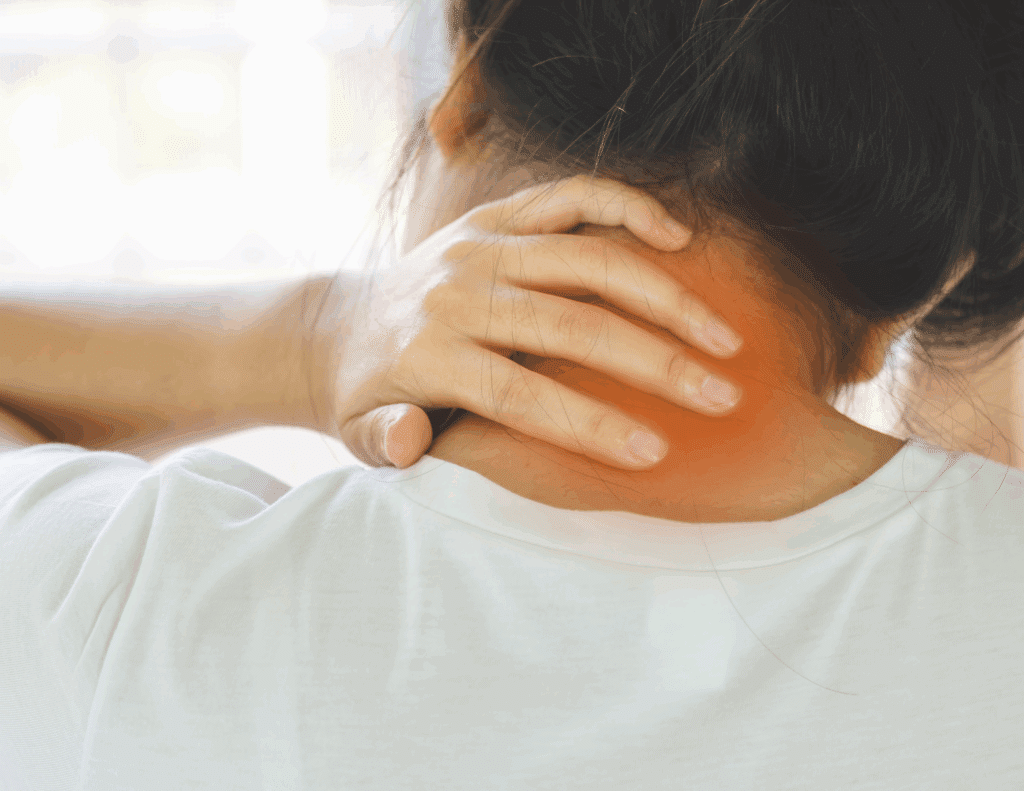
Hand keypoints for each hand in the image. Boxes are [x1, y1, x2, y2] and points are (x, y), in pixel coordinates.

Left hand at [315, 175, 744, 469]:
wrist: (340, 325)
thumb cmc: (364, 392)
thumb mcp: (356, 431)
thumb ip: (384, 440)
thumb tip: (412, 441)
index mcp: (428, 354)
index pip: (520, 395)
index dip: (589, 426)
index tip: (653, 452)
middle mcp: (459, 292)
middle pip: (572, 326)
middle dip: (656, 364)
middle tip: (722, 397)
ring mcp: (480, 245)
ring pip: (589, 260)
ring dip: (665, 297)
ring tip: (724, 338)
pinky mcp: (495, 216)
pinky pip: (571, 196)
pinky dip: (628, 208)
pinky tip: (679, 239)